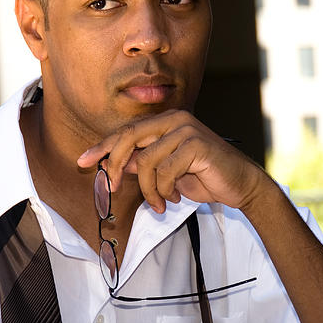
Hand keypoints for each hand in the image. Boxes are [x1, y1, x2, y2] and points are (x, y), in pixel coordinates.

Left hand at [76, 110, 266, 213]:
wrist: (240, 185)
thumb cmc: (204, 177)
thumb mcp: (166, 172)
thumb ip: (142, 164)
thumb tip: (115, 164)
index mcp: (165, 121)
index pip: (126, 131)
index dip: (102, 147)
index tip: (82, 161)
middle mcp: (174, 119)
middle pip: (129, 138)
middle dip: (114, 165)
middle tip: (110, 188)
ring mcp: (186, 129)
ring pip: (146, 161)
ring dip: (148, 190)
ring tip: (159, 203)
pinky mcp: (196, 144)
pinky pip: (165, 171)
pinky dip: (164, 191)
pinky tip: (173, 199)